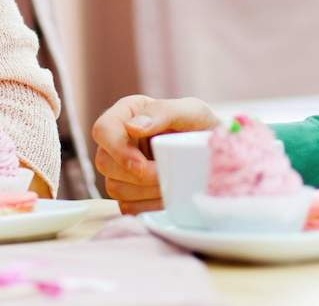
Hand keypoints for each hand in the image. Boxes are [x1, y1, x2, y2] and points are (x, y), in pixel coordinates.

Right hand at [92, 95, 217, 214]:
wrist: (215, 153)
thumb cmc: (201, 126)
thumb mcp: (191, 111)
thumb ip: (162, 112)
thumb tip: (132, 127)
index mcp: (126, 114)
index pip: (102, 130)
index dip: (117, 150)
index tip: (142, 163)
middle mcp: (118, 140)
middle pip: (104, 163)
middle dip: (137, 174)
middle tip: (165, 174)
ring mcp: (120, 168)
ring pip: (113, 188)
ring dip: (145, 191)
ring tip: (171, 182)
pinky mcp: (129, 192)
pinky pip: (127, 207)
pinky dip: (149, 205)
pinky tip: (167, 196)